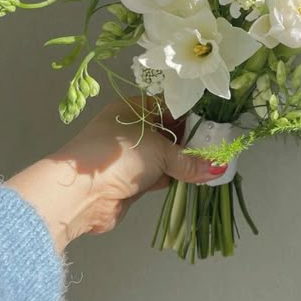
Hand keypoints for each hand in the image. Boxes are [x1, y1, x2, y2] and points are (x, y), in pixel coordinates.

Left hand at [7, 99, 221, 251]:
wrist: (81, 193)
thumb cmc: (119, 156)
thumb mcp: (160, 151)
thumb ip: (189, 161)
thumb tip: (216, 168)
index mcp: (133, 108)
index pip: (170, 107)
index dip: (193, 115)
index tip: (216, 124)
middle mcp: (131, 129)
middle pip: (169, 132)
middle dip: (191, 141)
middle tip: (219, 145)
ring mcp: (130, 156)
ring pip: (165, 156)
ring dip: (184, 162)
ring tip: (212, 162)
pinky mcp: (131, 180)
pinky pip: (159, 175)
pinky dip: (174, 178)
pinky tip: (195, 179)